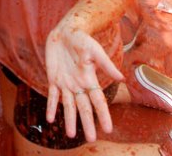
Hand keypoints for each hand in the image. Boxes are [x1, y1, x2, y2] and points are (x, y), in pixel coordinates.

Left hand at [44, 25, 123, 141]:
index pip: (98, 101)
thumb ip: (106, 65)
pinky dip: (51, 106)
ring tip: (70, 135)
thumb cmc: (83, 39)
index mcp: (90, 79)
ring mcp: (66, 83)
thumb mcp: (95, 50)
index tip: (108, 129)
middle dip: (87, 123)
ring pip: (68, 106)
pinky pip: (52, 95)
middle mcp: (79, 84)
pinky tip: (50, 119)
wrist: (67, 31)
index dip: (103, 115)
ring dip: (69, 120)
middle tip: (91, 139)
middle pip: (84, 108)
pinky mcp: (54, 78)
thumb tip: (122, 78)